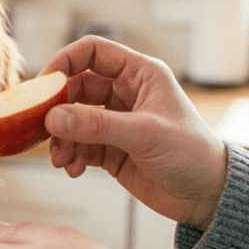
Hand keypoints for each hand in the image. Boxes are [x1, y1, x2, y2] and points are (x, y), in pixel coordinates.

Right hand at [41, 36, 227, 229]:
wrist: (206, 196)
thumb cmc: (191, 154)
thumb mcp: (145, 135)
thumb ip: (97, 126)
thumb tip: (53, 119)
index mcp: (140, 75)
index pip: (93, 52)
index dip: (65, 61)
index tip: (43, 83)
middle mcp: (125, 93)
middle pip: (75, 88)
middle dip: (57, 109)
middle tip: (42, 128)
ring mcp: (115, 122)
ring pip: (72, 119)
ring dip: (61, 138)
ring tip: (62, 159)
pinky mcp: (109, 149)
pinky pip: (78, 145)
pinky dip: (71, 156)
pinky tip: (74, 169)